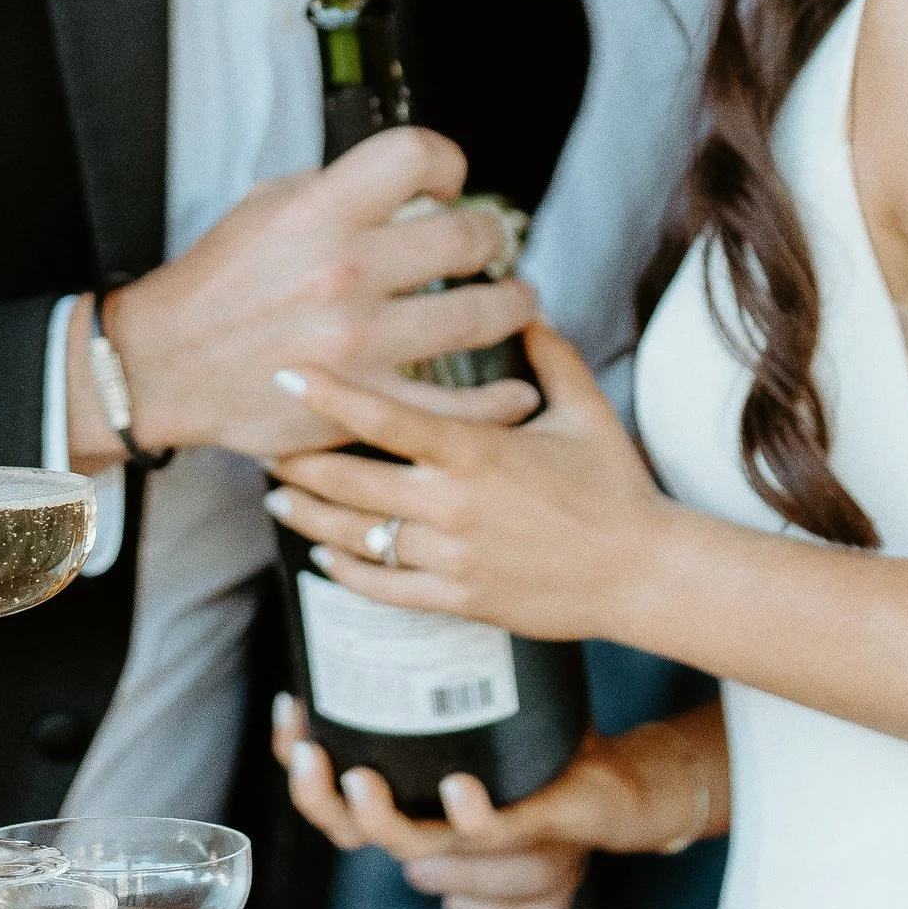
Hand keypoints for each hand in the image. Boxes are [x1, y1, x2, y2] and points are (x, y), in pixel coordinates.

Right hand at [70, 127, 540, 466]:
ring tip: (516, 303)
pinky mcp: (362, 402)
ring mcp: (359, 342)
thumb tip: (404, 181)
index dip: (448, 162)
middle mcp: (344, 271)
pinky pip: (458, 403)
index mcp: (318, 212)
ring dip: (514, 304)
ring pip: (481, 314)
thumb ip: (335, 189)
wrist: (164, 366)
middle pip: (466, 236)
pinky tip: (520, 387)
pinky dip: (500, 398)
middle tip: (491, 248)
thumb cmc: (216, 285)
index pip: (416, 157)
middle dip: (492, 238)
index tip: (450, 182)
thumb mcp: (264, 208)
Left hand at [261, 321, 675, 640]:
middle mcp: (454, 504)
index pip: (387, 416)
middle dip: (300, 459)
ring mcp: (452, 556)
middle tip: (263, 440)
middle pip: (352, 478)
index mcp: (478, 450)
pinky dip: (345, 570)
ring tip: (277, 495)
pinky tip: (322, 552)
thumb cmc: (617, 487)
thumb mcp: (585, 411)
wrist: (644, 572)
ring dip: (309, 513)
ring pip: (358, 534)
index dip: (331, 394)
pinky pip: (383, 587)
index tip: (287, 374)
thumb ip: (549, 357)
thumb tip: (529, 309)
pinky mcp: (458, 599)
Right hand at [273, 696, 727, 908]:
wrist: (614, 779)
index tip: (291, 708)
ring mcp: (478, 834)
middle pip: (350, 832)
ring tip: (361, 779)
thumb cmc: (534, 740)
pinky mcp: (531, 827)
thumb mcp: (472, 690)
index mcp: (408, 795)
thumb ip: (429, 654)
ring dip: (379, 821)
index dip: (297, 760)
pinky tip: (458, 789)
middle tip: (307, 755)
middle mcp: (434, 824)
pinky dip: (471, 819)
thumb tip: (389, 576)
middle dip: (317, 800)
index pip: (331, 791)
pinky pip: (493, 835)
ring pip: (411, 849)